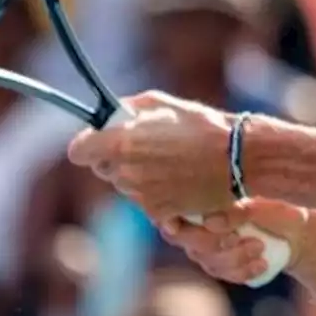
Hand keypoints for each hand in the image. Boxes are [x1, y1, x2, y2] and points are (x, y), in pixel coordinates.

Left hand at [67, 91, 234, 221]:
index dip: (88, 145)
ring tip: (169, 162)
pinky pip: (146, 202)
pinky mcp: (158, 212)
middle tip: (146, 148)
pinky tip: (178, 178)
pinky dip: (157, 193)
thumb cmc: (202, 126)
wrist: (237, 158)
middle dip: (118, 159)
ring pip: (125, 186)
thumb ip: (128, 109)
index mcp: (121, 142)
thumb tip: (112, 114)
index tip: (100, 140)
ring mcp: (141, 195)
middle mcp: (125, 171)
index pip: (78, 151)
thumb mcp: (161, 103)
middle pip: (103, 169)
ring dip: (138, 176)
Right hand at [159, 199, 309, 284]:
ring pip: (208, 259)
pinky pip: (225, 274)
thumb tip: (211, 220)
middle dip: (213, 242)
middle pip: (187, 241)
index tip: (197, 223)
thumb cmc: (271, 206)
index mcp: (199, 202)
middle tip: (237, 236)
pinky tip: (262, 263)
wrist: (294, 229)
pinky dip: (244, 271)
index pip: (169, 211)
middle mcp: (195, 226)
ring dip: (235, 256)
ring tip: (260, 246)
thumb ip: (232, 208)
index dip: (173, 219)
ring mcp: (206, 250)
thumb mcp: (257, 201)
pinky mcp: (221, 267)